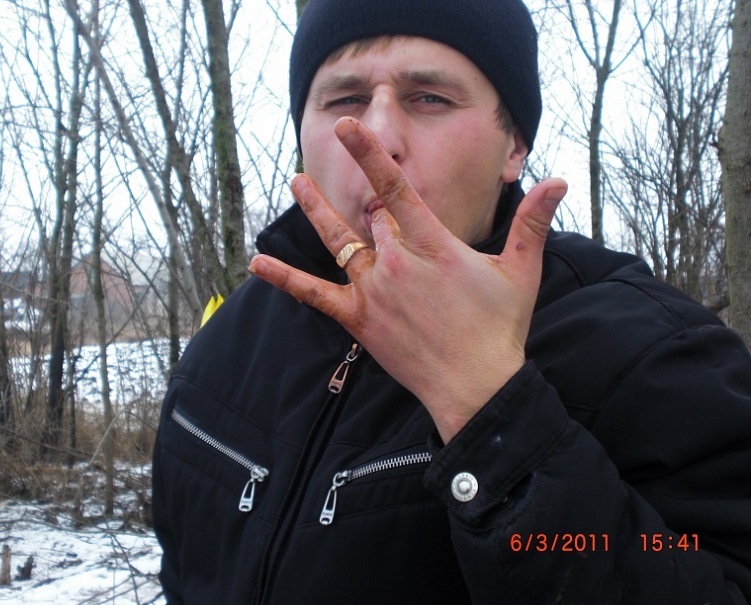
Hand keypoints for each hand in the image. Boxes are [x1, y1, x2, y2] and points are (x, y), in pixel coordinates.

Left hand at [249, 117, 566, 442]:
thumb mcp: (521, 271)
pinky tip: (255, 264)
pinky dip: (284, 278)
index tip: (346, 127)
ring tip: (296, 180)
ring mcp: (373, 289)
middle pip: (369, 215)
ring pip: (337, 240)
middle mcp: (396, 260)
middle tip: (353, 176)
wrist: (476, 386)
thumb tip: (559, 180)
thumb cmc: (499, 329)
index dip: (369, 154)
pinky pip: (313, 294)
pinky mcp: (358, 317)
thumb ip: (532, 223)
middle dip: (365, 198)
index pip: (394, 188)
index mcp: (433, 244)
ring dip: (316, 209)